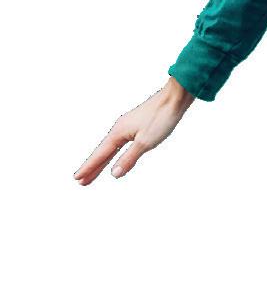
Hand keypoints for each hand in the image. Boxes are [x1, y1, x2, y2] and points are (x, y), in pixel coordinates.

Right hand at [73, 78, 196, 183]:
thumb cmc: (161, 118)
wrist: (174, 98)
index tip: (77, 179)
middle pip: (102, 152)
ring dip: (101, 161)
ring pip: (110, 148)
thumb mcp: (145, 142)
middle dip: (92, 167)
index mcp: (118, 133)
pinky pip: (119, 143)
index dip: (89, 168)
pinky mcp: (136, 126)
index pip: (100, 155)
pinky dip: (113, 153)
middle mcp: (119, 129)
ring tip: (93, 173)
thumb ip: (128, 159)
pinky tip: (114, 154)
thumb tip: (114, 174)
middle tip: (81, 181)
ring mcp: (127, 127)